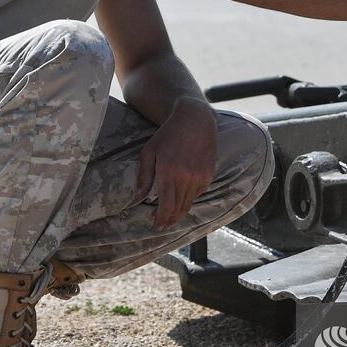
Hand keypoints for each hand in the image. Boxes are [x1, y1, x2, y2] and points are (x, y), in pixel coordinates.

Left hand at [138, 97, 217, 229]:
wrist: (195, 120)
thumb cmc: (168, 134)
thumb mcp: (150, 151)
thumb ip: (144, 176)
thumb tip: (137, 199)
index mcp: (169, 171)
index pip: (166, 205)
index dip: (161, 219)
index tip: (156, 226)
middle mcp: (186, 176)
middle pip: (178, 208)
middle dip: (169, 219)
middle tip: (162, 224)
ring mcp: (200, 176)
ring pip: (188, 203)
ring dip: (179, 212)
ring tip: (170, 215)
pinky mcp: (209, 174)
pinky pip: (197, 193)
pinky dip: (188, 199)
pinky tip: (181, 198)